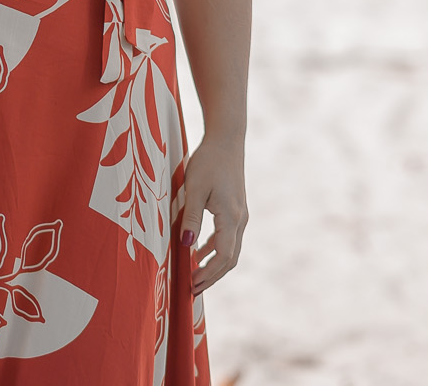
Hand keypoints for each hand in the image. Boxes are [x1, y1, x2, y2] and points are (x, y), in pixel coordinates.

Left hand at [178, 136, 246, 294]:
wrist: (226, 139)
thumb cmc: (208, 161)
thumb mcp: (195, 189)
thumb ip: (191, 218)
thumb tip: (187, 246)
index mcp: (231, 218)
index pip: (223, 257)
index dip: (208, 274)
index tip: (192, 285)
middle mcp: (240, 220)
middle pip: (229, 259)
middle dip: (212, 275)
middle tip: (193, 288)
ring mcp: (241, 215)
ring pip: (230, 249)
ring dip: (214, 264)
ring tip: (195, 275)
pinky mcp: (236, 208)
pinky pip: (228, 237)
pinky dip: (215, 248)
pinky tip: (199, 250)